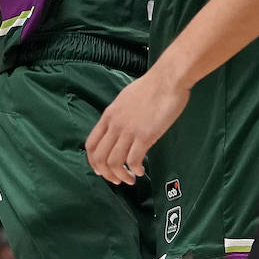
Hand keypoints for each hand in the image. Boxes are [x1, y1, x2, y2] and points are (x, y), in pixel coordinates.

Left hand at [85, 65, 189, 184]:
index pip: (91, 144)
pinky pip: (133, 160)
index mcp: (109, 115)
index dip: (93, 162)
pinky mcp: (145, 135)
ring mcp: (129, 130)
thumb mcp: (126, 98)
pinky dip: (135, 170)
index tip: (101, 170)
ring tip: (130, 179)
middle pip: (100, 157)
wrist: (168, 79)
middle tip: (117, 180)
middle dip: (106, 174)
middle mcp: (115, 124)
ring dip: (121, 176)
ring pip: (114, 162)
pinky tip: (141, 171)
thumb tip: (119, 127)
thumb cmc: (152, 86)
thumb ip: (119, 115)